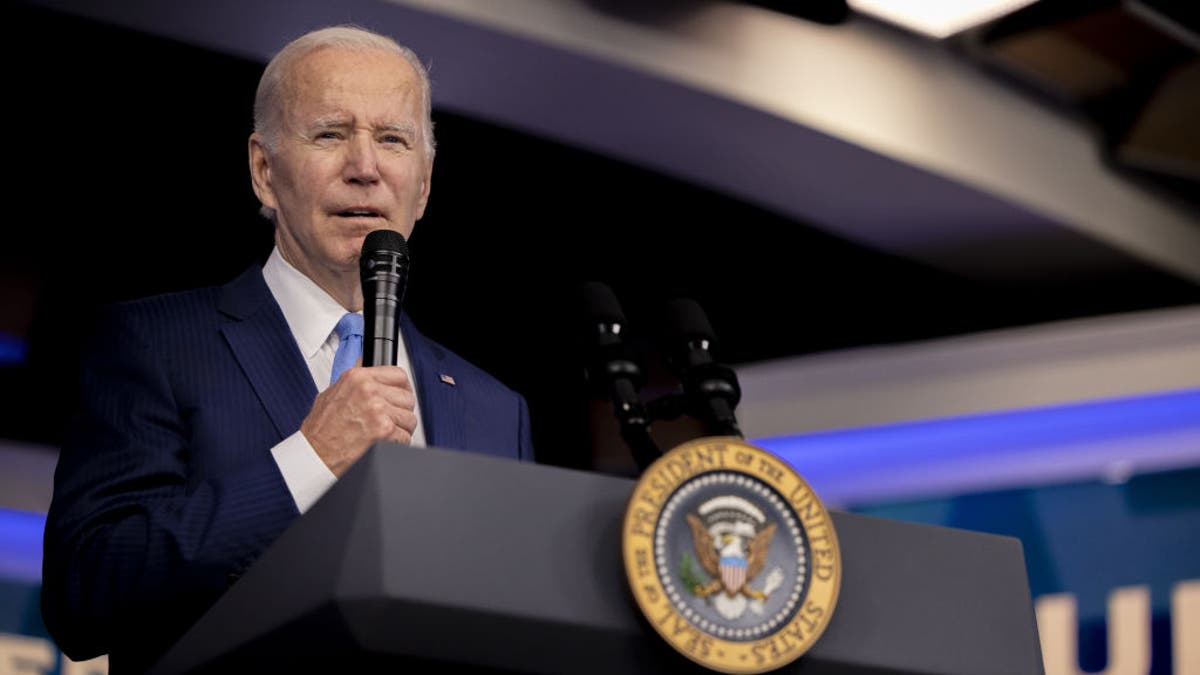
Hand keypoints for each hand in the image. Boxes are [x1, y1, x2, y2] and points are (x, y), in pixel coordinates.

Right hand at [300, 365, 417, 475]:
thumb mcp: (331, 393)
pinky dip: (398, 443)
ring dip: (401, 428)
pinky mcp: (385, 431)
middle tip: (389, 420)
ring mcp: (378, 411)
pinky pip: (406, 436)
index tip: (399, 396)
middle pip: (407, 397)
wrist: (315, 456)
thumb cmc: (320, 430)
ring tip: (383, 433)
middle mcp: (369, 391)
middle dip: (401, 411)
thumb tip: (364, 363)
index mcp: (357, 378)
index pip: (398, 375)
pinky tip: (382, 443)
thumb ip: (354, 380)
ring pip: (409, 418)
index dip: (401, 388)